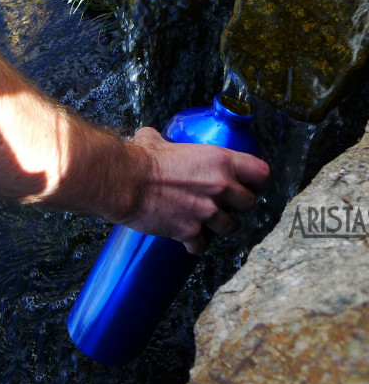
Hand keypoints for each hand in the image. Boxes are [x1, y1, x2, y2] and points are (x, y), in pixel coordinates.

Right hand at [120, 127, 270, 254]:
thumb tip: (154, 138)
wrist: (123, 182)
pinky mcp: (189, 231)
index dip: (258, 181)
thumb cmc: (139, 159)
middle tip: (225, 203)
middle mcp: (219, 186)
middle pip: (249, 203)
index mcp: (218, 160)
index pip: (261, 173)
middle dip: (238, 205)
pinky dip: (195, 244)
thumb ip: (165, 140)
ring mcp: (206, 211)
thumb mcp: (157, 140)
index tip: (252, 185)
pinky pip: (201, 245)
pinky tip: (188, 240)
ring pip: (230, 227)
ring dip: (219, 226)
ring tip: (206, 221)